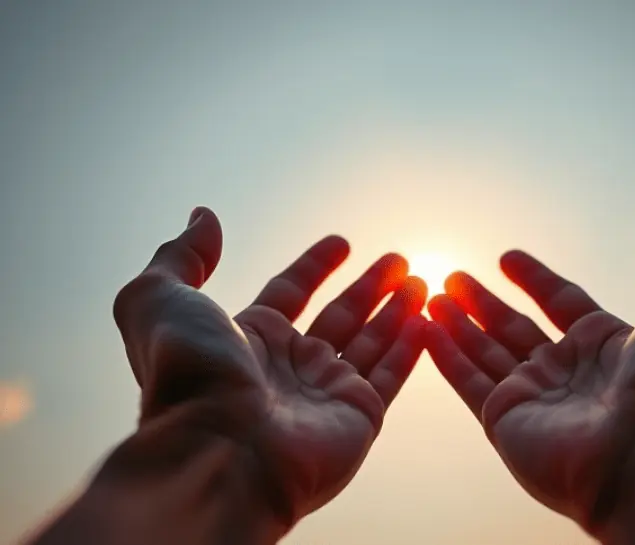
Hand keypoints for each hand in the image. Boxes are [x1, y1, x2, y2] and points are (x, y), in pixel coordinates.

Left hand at [112, 207, 426, 527]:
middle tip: (399, 260)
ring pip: (371, 341)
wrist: (220, 451)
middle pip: (339, 315)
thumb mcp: (159, 300)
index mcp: (249, 339)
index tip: (341, 242)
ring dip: (397, 311)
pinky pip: (391, 375)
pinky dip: (411, 348)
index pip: (290, 292)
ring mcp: (326, 393)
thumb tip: (203, 216)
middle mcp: (289, 366)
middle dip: (369, 287)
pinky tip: (426, 320)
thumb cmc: (188, 377)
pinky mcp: (359, 416)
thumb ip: (181, 255)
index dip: (314, 265)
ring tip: (422, 281)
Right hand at [424, 216, 634, 533]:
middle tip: (451, 276)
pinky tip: (423, 327)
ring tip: (427, 295)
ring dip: (456, 324)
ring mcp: (536, 399)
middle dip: (483, 302)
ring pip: (485, 352)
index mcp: (610, 345)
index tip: (507, 257)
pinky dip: (443, 355)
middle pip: (515, 328)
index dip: (536, 278)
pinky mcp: (505, 422)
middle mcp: (570, 372)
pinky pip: (467, 381)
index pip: (563, 302)